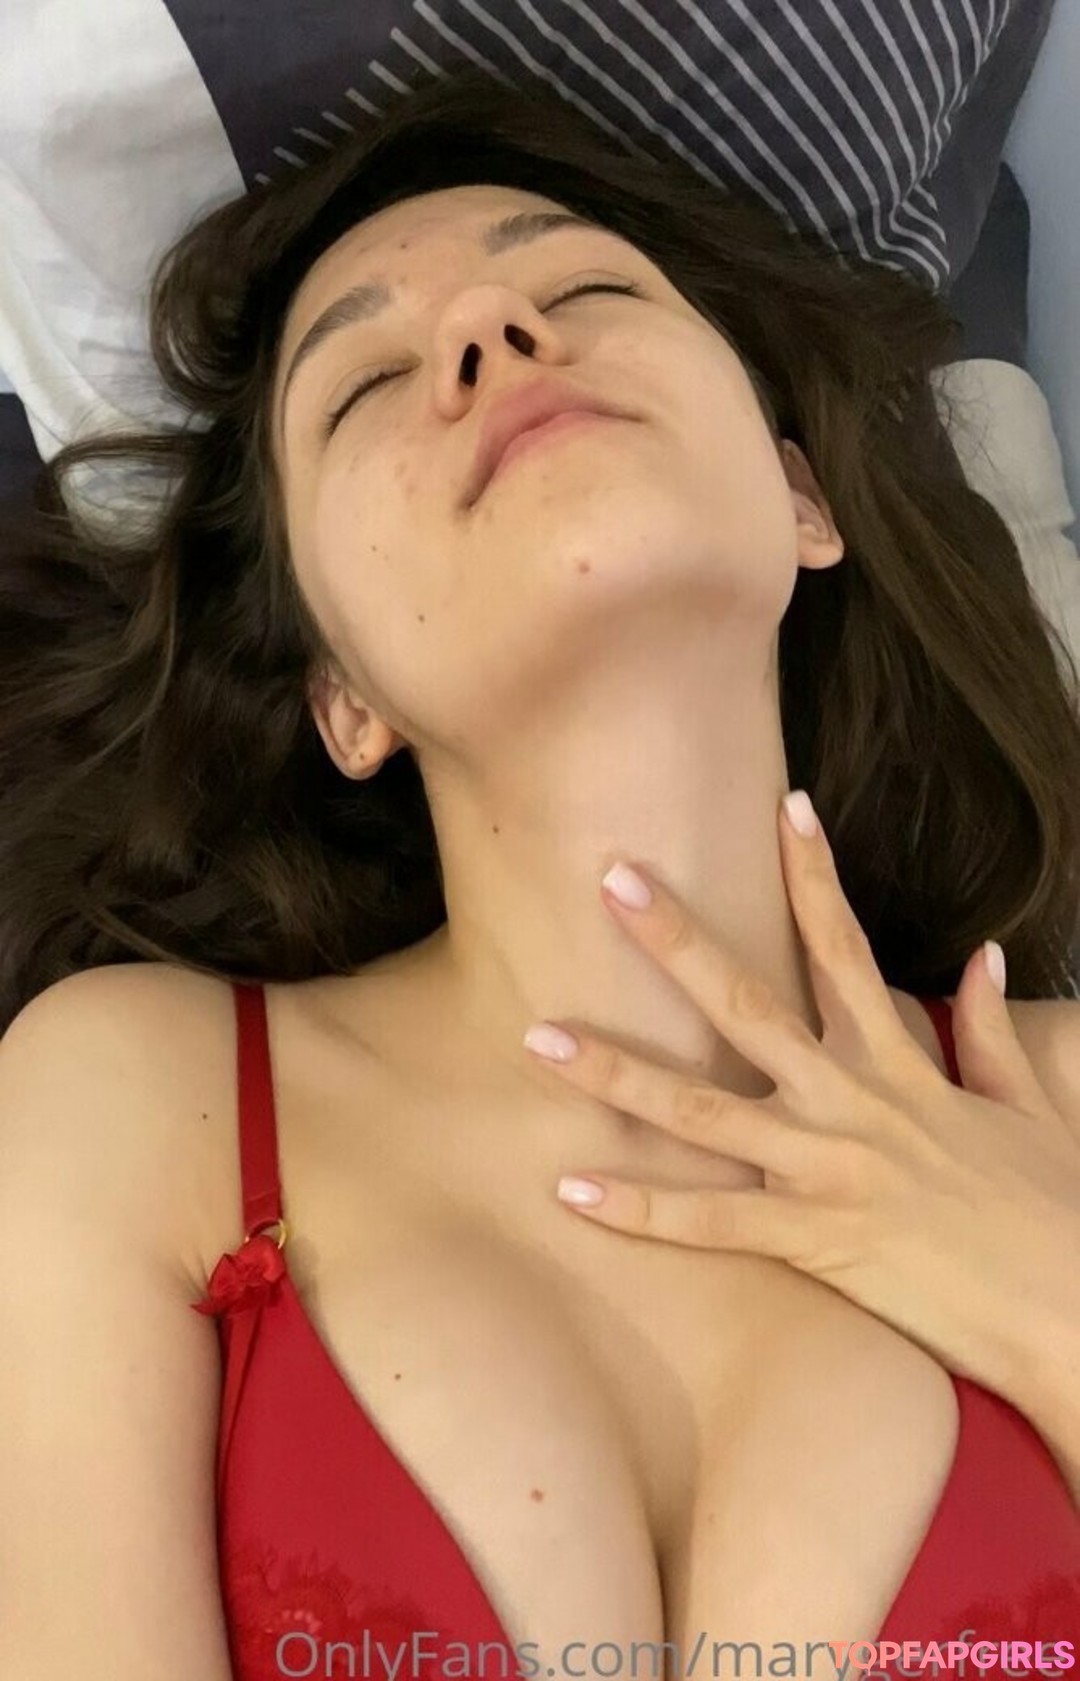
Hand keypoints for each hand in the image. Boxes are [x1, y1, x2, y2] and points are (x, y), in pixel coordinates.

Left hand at [523, 790, 1079, 1396]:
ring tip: (539, 1038)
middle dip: (676, 940)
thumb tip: (986, 955)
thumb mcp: (1031, 1104)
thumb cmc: (1057, 1211)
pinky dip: (641, 1208)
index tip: (786, 804)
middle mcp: (855, 1101)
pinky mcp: (820, 1241)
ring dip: (617, 1071)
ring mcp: (830, 1168)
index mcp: (902, 1063)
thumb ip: (994, 1029)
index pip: (847, 947)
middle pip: (749, 1004)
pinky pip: (713, 1221)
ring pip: (702, 1110)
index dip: (814, 873)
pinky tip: (572, 1187)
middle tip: (611, 879)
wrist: (1078, 1310)